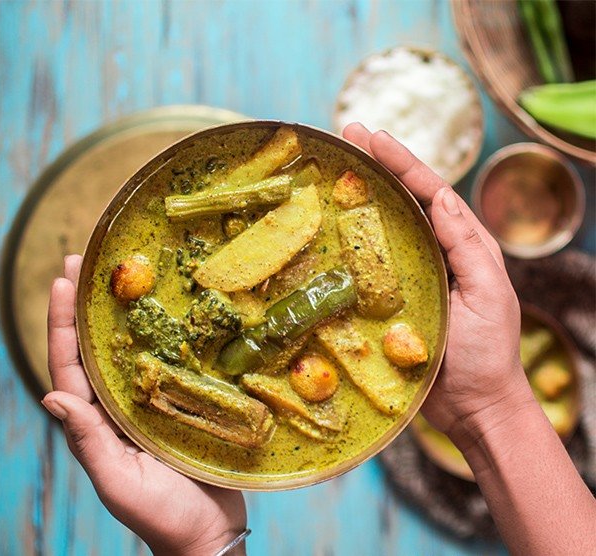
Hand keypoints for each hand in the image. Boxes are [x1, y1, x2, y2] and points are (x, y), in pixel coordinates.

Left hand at [43, 255, 246, 555]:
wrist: (209, 531)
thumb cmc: (163, 514)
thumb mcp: (119, 481)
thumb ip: (88, 441)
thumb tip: (51, 395)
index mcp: (98, 420)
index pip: (70, 364)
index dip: (63, 322)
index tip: (63, 281)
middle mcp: (120, 404)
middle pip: (96, 346)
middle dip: (86, 304)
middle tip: (84, 261)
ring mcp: (152, 401)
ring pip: (132, 348)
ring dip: (123, 310)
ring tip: (123, 272)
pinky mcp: (184, 401)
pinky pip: (170, 361)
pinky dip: (165, 332)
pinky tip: (173, 310)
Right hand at [342, 124, 533, 445]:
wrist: (473, 407)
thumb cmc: (488, 355)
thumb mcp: (489, 295)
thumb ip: (468, 248)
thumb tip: (443, 198)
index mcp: (464, 246)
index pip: (433, 192)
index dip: (402, 162)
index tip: (372, 138)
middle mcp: (437, 254)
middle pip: (406, 201)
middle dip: (378, 167)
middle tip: (345, 137)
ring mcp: (412, 277)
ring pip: (384, 230)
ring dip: (362, 198)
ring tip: (333, 171)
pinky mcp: (391, 301)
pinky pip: (368, 268)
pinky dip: (351, 246)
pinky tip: (329, 234)